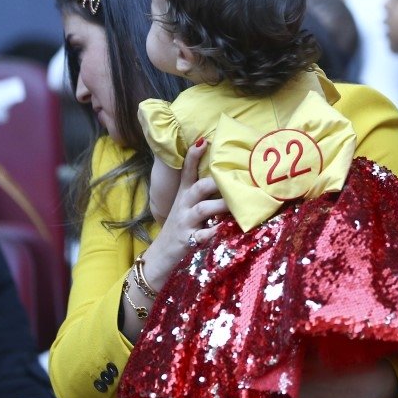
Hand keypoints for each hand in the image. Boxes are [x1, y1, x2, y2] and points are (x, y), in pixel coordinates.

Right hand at [139, 139, 227, 290]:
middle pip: (199, 187)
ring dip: (221, 205)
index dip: (194, 156)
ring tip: (238, 204)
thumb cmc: (181, 227)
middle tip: (237, 179)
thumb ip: (202, 192)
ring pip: (203, 209)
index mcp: (184, 195)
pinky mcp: (188, 241)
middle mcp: (184, 206)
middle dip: (217, 182)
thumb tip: (227, 178)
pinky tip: (226, 229)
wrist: (160, 257)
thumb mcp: (186, 206)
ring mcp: (186, 223)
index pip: (187, 171)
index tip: (204, 141)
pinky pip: (204, 235)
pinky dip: (215, 232)